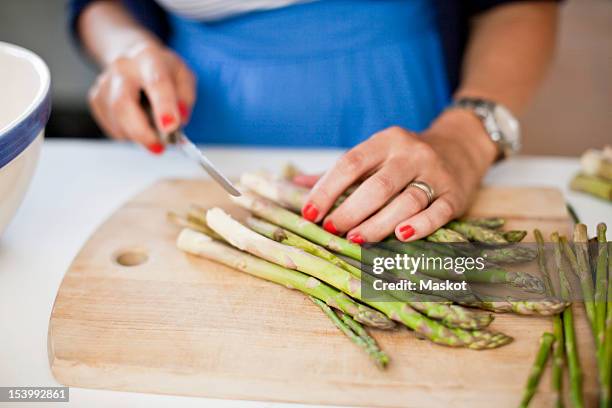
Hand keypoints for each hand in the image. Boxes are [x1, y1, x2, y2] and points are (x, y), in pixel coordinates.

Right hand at [88, 41, 195, 153]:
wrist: (134, 58)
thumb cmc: (162, 70)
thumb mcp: (184, 76)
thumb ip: (185, 97)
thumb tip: (180, 119)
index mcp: (150, 59)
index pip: (156, 83)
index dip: (163, 107)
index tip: (170, 127)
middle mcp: (123, 68)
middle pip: (123, 104)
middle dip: (141, 132)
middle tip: (158, 147)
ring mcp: (105, 82)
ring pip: (115, 118)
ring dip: (136, 136)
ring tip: (152, 137)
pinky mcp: (96, 98)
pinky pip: (110, 125)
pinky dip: (126, 134)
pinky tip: (138, 128)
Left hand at [301, 109, 497, 242]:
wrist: (460, 147)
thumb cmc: (403, 159)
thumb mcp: (373, 156)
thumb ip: (337, 173)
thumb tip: (294, 185)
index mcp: (385, 141)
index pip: (350, 163)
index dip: (327, 189)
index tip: (309, 213)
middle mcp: (411, 153)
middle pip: (378, 185)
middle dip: (350, 210)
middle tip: (332, 230)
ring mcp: (435, 173)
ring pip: (406, 201)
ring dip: (378, 223)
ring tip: (356, 238)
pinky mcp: (455, 195)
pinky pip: (437, 212)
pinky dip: (420, 226)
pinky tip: (400, 236)